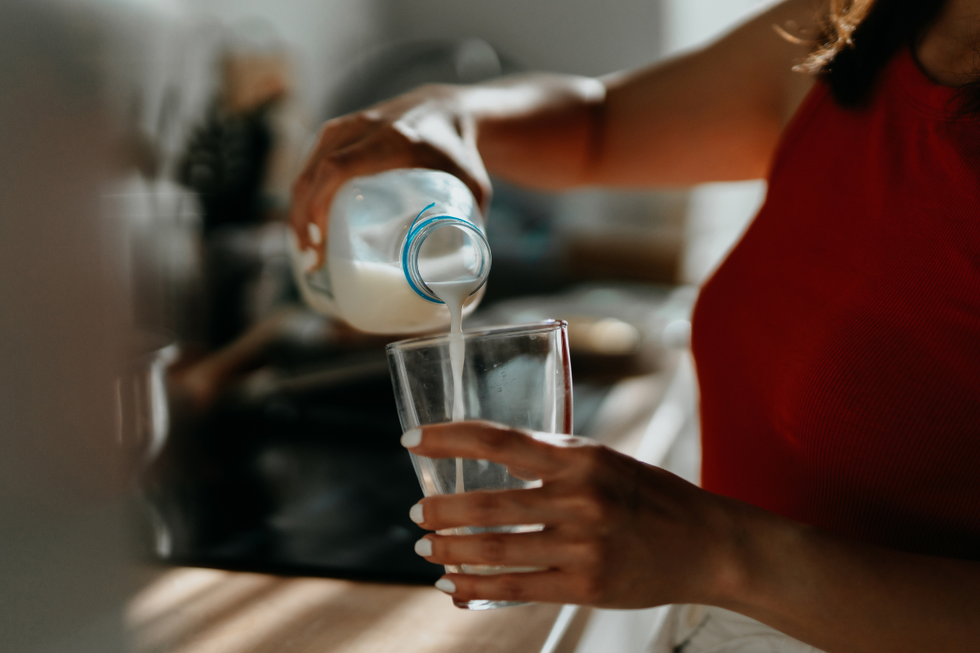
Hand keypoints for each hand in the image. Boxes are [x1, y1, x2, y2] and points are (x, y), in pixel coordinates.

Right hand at [289, 85, 491, 269]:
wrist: (448, 109)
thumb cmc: (461, 153)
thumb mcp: (473, 187)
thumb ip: (471, 228)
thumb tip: (463, 283)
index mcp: (393, 140)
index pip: (338, 168)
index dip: (319, 205)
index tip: (320, 242)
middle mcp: (363, 128)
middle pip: (315, 173)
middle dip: (303, 219)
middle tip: (312, 259)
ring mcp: (347, 126)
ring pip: (307, 169)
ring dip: (298, 209)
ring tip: (307, 248)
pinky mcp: (339, 131)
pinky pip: (310, 163)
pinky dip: (303, 194)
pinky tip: (306, 223)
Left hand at [402, 421, 741, 607]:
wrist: (706, 544)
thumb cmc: (647, 495)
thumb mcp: (602, 460)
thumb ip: (551, 459)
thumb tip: (490, 455)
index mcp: (580, 458)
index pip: (499, 441)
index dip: (449, 439)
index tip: (411, 440)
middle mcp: (580, 498)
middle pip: (487, 504)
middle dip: (440, 511)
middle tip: (416, 514)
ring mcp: (584, 546)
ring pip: (495, 550)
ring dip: (450, 551)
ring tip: (427, 549)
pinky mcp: (587, 586)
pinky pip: (517, 587)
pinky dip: (477, 587)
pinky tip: (454, 587)